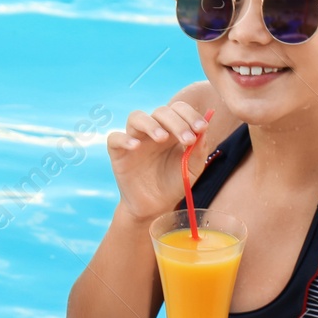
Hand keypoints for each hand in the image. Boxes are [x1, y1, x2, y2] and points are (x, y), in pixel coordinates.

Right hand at [105, 99, 213, 220]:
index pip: (178, 109)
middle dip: (176, 122)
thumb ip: (199, 151)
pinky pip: (114, 137)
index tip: (201, 128)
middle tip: (187, 139)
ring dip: (150, 124)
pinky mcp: (118, 152)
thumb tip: (203, 130)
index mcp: (172, 130)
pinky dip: (124, 138)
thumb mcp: (192, 170)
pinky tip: (136, 146)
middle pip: (161, 111)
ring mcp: (135, 139)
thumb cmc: (174, 185)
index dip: (190, 114)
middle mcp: (153, 130)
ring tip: (162, 138)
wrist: (155, 207)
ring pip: (136, 117)